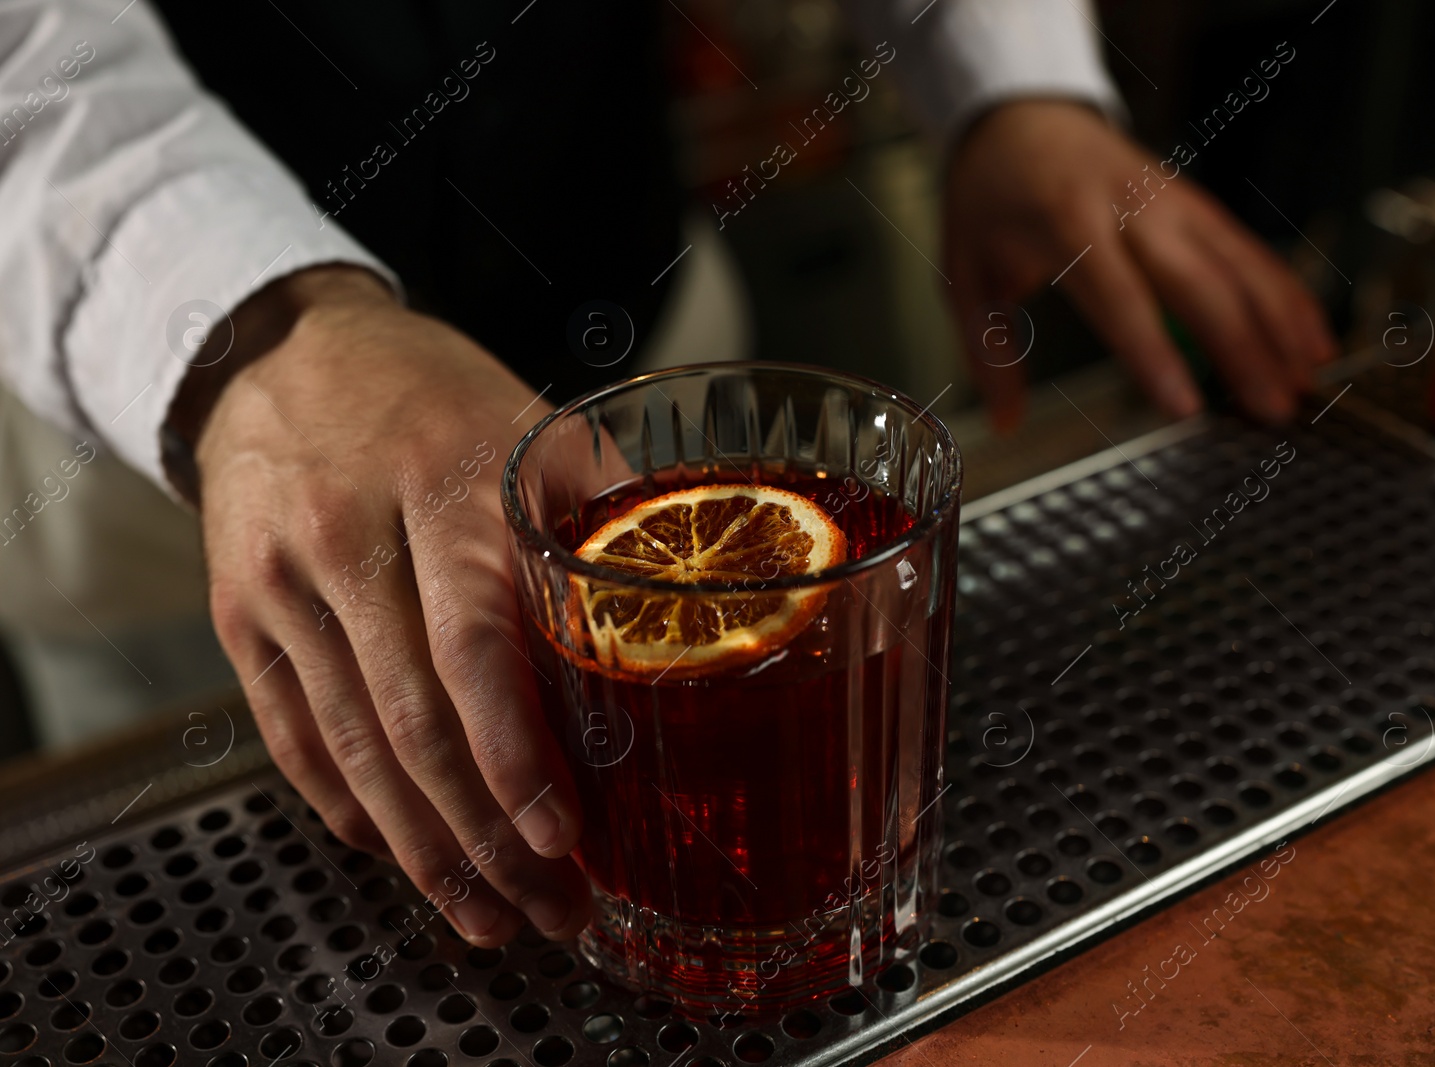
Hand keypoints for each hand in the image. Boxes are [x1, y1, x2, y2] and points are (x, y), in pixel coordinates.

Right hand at [185, 266, 589, 945]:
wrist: (281, 353)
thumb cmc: (431, 395)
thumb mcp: (535, 426)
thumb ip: (609, 517)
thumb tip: (696, 613)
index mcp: (447, 488)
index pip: (476, 647)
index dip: (516, 756)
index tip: (562, 835)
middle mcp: (354, 537)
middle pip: (413, 722)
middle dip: (482, 838)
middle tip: (546, 908)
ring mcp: (284, 582)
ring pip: (350, 747)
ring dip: (421, 850)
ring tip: (484, 914)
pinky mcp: (239, 615)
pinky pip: (292, 737)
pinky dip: (349, 810)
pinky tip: (405, 854)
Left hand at [943, 100, 1336, 426]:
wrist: (1020, 116)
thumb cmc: (991, 199)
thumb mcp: (966, 271)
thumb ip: (989, 349)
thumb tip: (1008, 423)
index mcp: (1067, 224)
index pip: (1119, 296)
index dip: (1155, 353)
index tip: (1184, 405)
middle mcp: (1131, 208)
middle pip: (1198, 281)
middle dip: (1242, 348)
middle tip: (1270, 410)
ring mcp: (1171, 201)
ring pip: (1239, 262)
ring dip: (1278, 325)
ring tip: (1304, 384)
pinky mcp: (1195, 202)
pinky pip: (1249, 248)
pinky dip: (1285, 291)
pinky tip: (1311, 336)